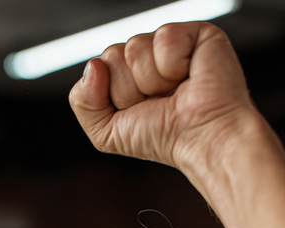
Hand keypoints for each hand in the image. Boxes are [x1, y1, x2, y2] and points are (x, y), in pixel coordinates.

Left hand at [69, 23, 258, 173]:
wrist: (202, 138)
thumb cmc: (163, 137)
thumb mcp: (106, 133)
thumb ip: (83, 103)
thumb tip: (92, 66)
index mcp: (125, 74)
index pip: (99, 67)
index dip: (114, 95)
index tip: (138, 110)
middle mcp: (145, 56)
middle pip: (113, 55)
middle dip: (130, 88)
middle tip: (157, 101)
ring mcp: (168, 43)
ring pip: (135, 47)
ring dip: (153, 80)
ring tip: (174, 91)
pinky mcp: (193, 32)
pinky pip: (163, 37)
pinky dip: (173, 64)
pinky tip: (188, 75)